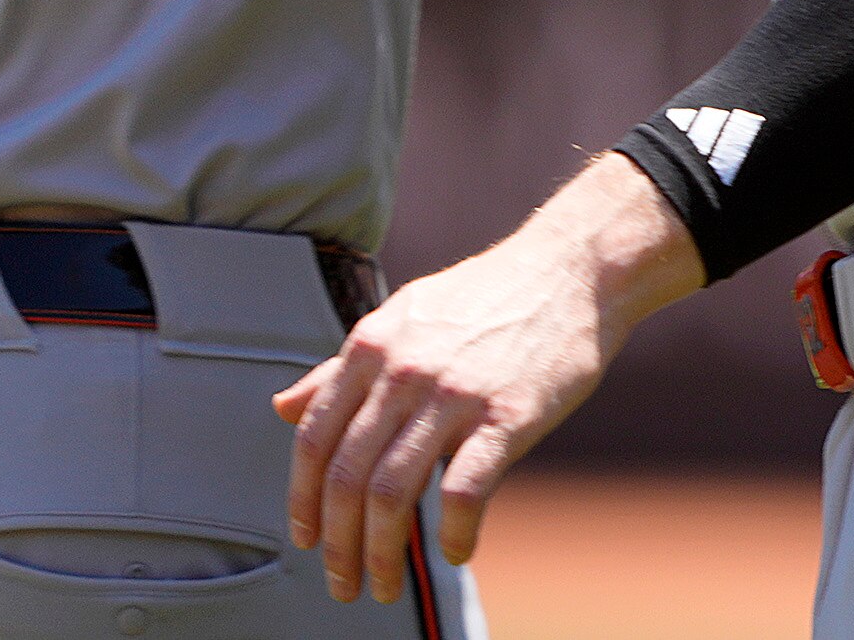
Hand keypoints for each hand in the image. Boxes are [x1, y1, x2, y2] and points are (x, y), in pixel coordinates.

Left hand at [273, 154, 699, 603]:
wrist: (570, 269)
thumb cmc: (486, 296)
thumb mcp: (402, 318)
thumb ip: (342, 369)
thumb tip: (282, 407)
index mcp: (370, 346)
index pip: (313, 439)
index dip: (301, 499)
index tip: (306, 539)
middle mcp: (402, 370)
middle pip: (347, 476)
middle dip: (337, 543)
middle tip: (342, 584)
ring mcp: (453, 393)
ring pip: (393, 493)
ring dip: (382, 553)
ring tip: (385, 585)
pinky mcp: (507, 415)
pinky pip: (463, 492)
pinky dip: (452, 534)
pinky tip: (454, 551)